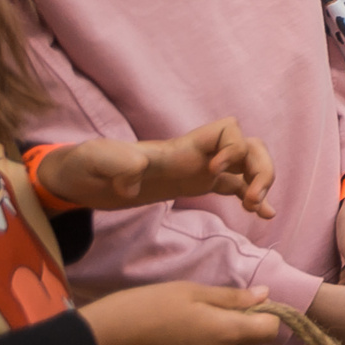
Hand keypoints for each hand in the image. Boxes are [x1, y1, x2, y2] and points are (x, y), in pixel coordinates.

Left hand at [38, 119, 275, 216]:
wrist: (81, 180)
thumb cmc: (87, 166)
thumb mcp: (96, 160)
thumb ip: (116, 163)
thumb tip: (133, 182)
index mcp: (181, 146)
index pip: (228, 129)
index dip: (233, 149)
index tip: (214, 174)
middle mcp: (198, 154)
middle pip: (251, 147)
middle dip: (261, 169)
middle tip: (252, 199)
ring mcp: (200, 169)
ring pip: (250, 165)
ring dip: (262, 183)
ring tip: (258, 208)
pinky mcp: (198, 185)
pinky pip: (237, 186)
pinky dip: (254, 198)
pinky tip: (263, 215)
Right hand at [78, 283, 282, 344]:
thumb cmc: (143, 308)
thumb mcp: (188, 292)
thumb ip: (230, 297)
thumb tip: (266, 296)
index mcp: (225, 334)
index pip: (268, 331)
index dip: (265, 316)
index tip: (247, 303)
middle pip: (241, 340)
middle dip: (230, 323)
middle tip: (199, 303)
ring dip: (208, 335)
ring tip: (176, 317)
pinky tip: (163, 335)